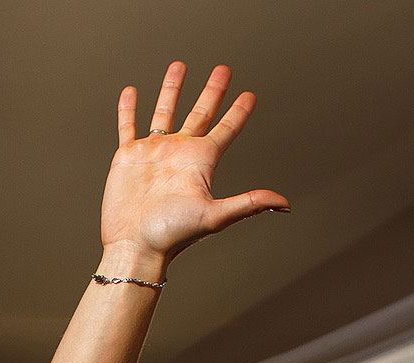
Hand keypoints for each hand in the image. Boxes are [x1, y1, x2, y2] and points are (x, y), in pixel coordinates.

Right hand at [99, 62, 288, 276]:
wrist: (136, 245)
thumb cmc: (173, 235)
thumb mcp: (215, 216)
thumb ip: (248, 204)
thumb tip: (285, 203)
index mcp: (201, 162)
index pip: (226, 129)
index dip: (239, 112)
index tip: (250, 94)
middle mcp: (180, 153)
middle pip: (200, 113)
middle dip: (212, 91)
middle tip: (223, 69)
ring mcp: (154, 152)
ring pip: (164, 111)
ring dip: (172, 89)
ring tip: (180, 66)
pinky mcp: (128, 156)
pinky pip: (129, 125)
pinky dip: (128, 109)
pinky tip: (132, 91)